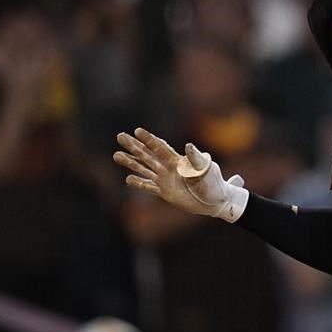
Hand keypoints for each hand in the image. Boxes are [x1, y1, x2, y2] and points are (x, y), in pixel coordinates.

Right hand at [114, 129, 247, 221]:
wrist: (215, 201)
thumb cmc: (214, 182)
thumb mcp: (206, 168)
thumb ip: (196, 158)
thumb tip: (188, 146)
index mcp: (177, 159)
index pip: (159, 147)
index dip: (148, 139)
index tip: (137, 130)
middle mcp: (168, 167)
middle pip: (147, 155)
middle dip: (133, 146)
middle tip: (120, 136)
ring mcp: (165, 179)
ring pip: (144, 169)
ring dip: (130, 163)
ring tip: (116, 155)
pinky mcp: (165, 192)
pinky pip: (149, 187)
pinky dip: (139, 184)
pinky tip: (128, 179)